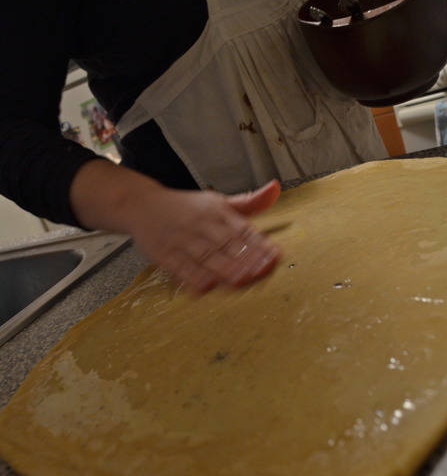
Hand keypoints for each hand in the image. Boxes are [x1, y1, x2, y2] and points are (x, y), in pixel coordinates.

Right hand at [128, 180, 281, 292]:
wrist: (141, 205)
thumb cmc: (185, 207)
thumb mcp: (218, 201)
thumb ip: (249, 202)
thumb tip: (275, 189)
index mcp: (217, 211)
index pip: (242, 228)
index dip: (259, 243)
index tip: (274, 254)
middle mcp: (201, 225)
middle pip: (227, 244)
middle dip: (246, 259)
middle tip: (263, 270)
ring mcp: (182, 241)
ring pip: (207, 257)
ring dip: (226, 270)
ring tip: (243, 279)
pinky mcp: (165, 255)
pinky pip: (181, 268)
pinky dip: (194, 277)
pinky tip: (208, 286)